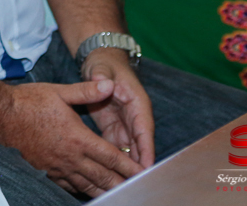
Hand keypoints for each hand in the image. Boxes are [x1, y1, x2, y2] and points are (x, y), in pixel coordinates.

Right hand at [0, 77, 144, 195]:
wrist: (1, 115)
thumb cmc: (29, 101)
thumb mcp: (60, 92)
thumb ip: (87, 91)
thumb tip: (109, 84)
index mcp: (78, 137)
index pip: (111, 156)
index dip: (130, 167)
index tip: (143, 173)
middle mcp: (71, 156)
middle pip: (103, 176)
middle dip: (123, 184)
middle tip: (138, 189)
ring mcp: (58, 166)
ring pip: (87, 184)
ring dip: (105, 190)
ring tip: (119, 194)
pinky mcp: (46, 170)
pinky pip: (69, 185)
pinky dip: (82, 190)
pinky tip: (88, 190)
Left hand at [81, 47, 153, 171]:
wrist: (99, 63)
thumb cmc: (104, 65)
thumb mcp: (101, 67)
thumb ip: (101, 75)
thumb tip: (100, 81)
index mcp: (137, 103)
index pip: (144, 129)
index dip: (146, 148)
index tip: (146, 166)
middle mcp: (134, 117)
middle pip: (139, 144)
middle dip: (138, 163)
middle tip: (135, 182)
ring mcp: (124, 124)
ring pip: (129, 149)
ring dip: (127, 165)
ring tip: (123, 182)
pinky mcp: (113, 128)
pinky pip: (116, 147)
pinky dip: (114, 160)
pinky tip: (110, 173)